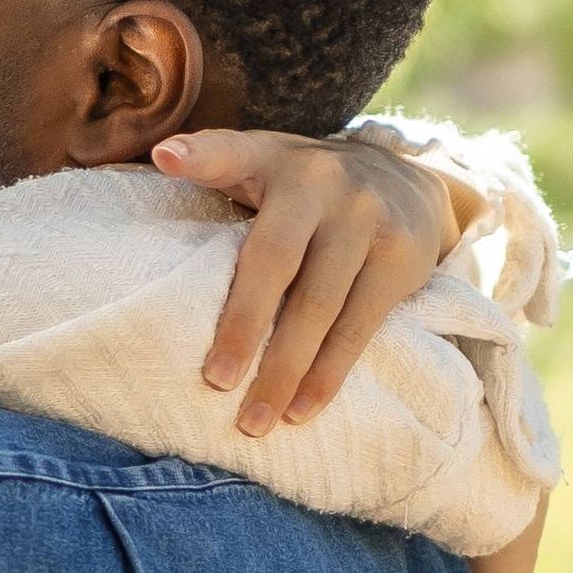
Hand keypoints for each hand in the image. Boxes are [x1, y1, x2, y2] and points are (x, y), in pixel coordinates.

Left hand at [151, 128, 460, 437]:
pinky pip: (359, 326)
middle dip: (244, 324)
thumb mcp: (266, 162)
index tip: (167, 158)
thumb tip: (162, 158)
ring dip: (286, 369)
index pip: (232, 153)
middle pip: (276, 260)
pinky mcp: (402, 257)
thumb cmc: (310, 188)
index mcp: (274, 159)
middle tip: (216, 382)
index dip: (201, 155)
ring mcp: (367, 219)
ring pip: (319, 304)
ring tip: (255, 420)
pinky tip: (302, 409)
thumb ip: (216, 163)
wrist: (410, 182)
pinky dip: (328, 373)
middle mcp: (323, 183)